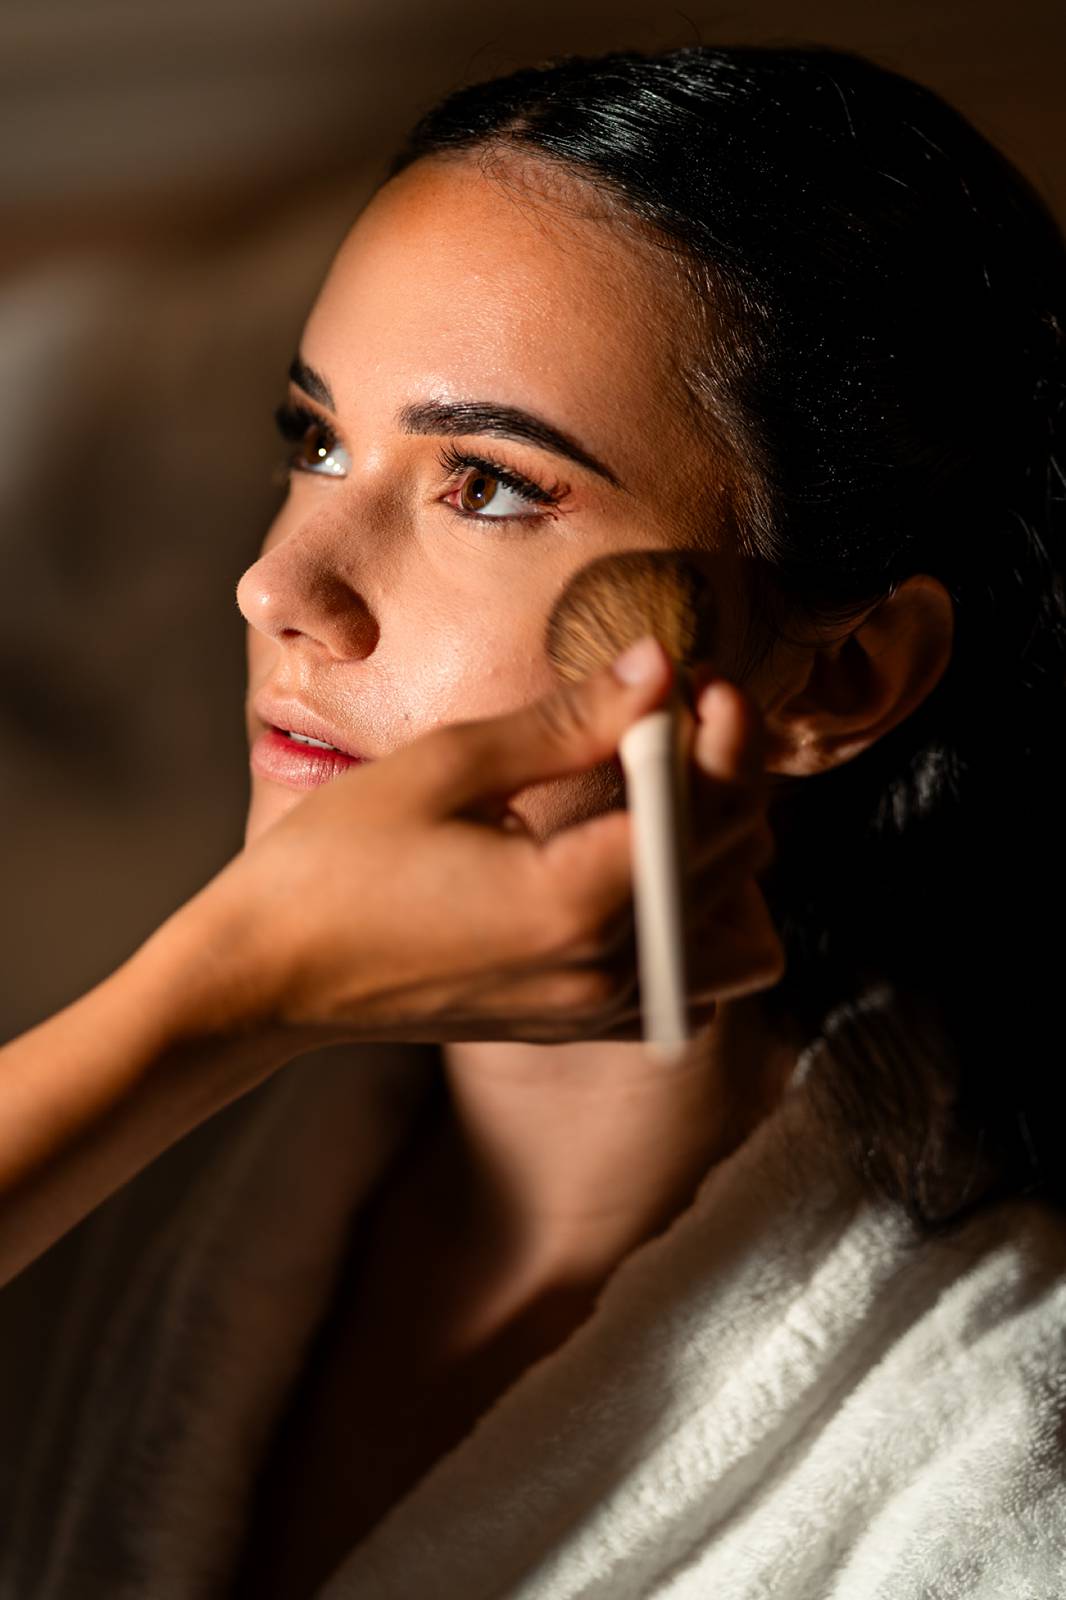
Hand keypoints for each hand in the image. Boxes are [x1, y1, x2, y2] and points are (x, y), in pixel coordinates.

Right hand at [194, 638, 784, 1047]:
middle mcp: (607, 968)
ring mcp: (595, 1010)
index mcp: (578, 899)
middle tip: (672, 707)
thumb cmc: (334, 864)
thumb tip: (660, 665)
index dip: (719, 726)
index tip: (696, 673)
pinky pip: (683, 976)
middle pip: (734, 857)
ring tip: (661, 789)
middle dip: (723, 769)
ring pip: (727, 923)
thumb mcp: (449, 766)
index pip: (708, 803)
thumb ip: (569, 721)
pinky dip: (688, 914)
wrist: (267, 979)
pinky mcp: (575, 1025)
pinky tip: (634, 864)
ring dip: (715, 847)